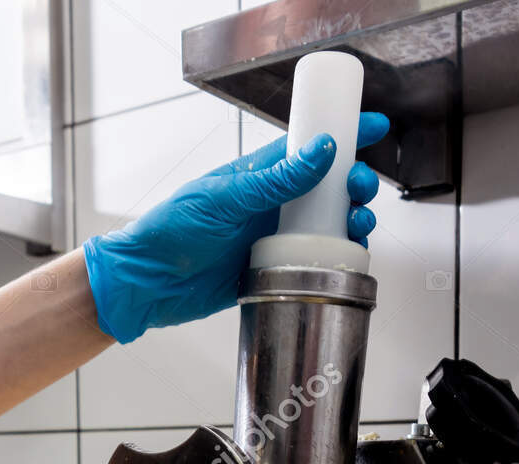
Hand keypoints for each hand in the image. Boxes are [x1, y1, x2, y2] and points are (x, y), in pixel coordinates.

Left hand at [81, 112, 389, 343]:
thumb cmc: (169, 231)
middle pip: (327, 187)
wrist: (147, 284)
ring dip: (351, 220)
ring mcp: (273, 237)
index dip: (341, 134)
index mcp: (257, 176)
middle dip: (353, 182)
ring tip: (358, 221)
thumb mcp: (223, 199)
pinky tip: (346, 254)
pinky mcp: (273, 270)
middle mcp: (270, 204)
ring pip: (327, 224)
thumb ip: (274, 180)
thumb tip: (320, 150)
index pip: (307, 146)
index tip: (372, 125)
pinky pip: (314, 260)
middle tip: (360, 187)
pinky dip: (336, 256)